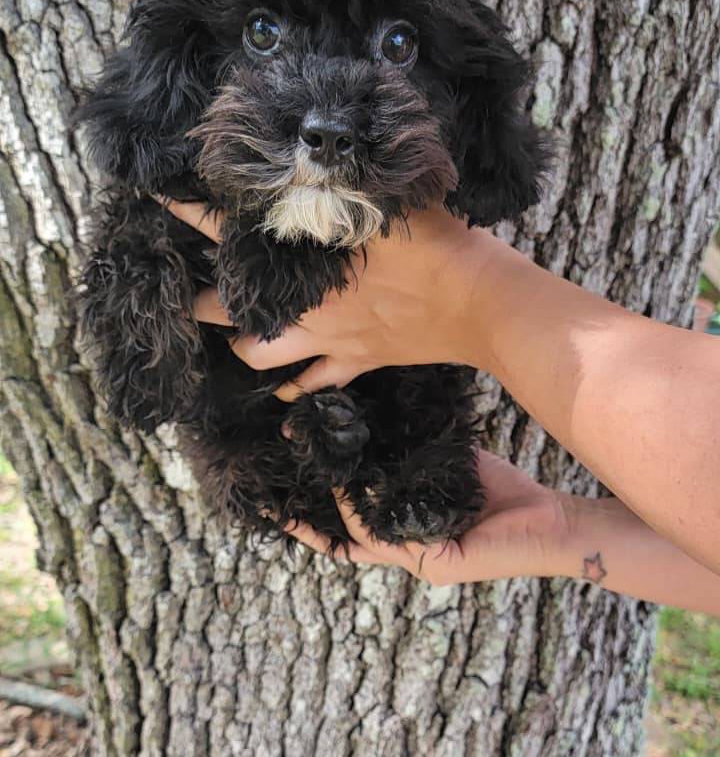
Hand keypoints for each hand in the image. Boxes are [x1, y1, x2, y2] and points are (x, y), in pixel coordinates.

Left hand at [158, 197, 495, 398]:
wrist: (480, 302)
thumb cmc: (438, 242)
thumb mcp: (387, 195)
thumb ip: (350, 176)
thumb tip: (326, 149)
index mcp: (303, 255)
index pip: (226, 227)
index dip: (186, 211)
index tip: (158, 198)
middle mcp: (301, 302)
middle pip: (222, 307)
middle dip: (199, 297)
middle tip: (190, 287)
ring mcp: (326, 338)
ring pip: (257, 355)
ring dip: (240, 346)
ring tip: (235, 334)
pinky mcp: (355, 362)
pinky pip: (313, 388)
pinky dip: (295, 395)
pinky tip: (281, 407)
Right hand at [283, 449, 572, 584]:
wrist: (554, 521)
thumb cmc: (503, 492)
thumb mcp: (448, 465)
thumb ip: (413, 455)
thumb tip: (379, 417)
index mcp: (409, 530)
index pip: (351, 526)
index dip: (316, 513)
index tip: (285, 488)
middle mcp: (408, 551)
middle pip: (343, 544)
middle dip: (304, 527)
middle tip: (267, 506)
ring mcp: (421, 561)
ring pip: (359, 542)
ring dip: (327, 515)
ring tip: (299, 484)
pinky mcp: (438, 563)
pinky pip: (389, 538)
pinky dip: (363, 514)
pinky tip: (349, 487)